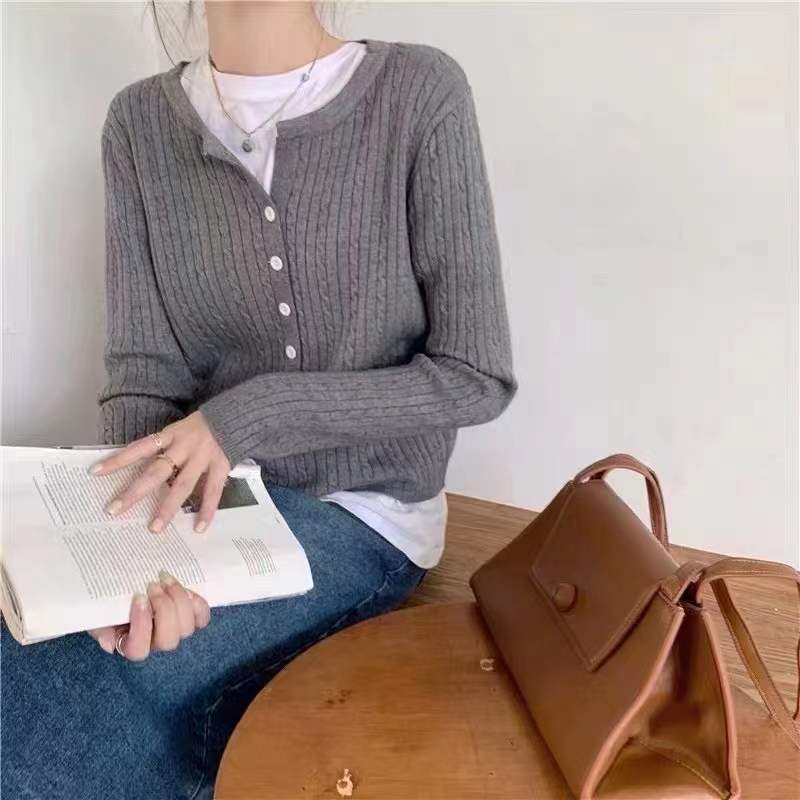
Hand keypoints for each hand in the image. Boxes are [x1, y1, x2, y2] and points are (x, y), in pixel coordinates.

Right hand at [88, 571, 210, 660]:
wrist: (133, 584)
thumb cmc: (113, 601)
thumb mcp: (99, 612)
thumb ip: (99, 626)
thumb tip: (109, 644)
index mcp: (130, 644)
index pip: (138, 649)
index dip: (141, 625)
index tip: (138, 598)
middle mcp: (156, 643)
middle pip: (168, 640)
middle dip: (163, 609)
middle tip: (153, 585)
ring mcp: (176, 631)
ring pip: (187, 628)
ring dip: (178, 601)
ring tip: (166, 580)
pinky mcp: (192, 618)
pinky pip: (202, 618)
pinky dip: (197, 604)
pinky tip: (186, 589)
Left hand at [90, 411, 230, 533]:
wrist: (236, 416)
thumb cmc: (201, 427)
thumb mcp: (178, 430)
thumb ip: (162, 448)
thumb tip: (136, 468)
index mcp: (171, 435)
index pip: (139, 448)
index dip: (118, 459)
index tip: (94, 472)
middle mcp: (184, 446)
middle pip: (156, 471)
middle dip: (135, 491)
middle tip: (115, 510)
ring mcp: (203, 458)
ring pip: (182, 485)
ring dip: (168, 507)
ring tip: (154, 528)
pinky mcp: (221, 466)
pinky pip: (212, 491)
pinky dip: (206, 510)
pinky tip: (198, 527)